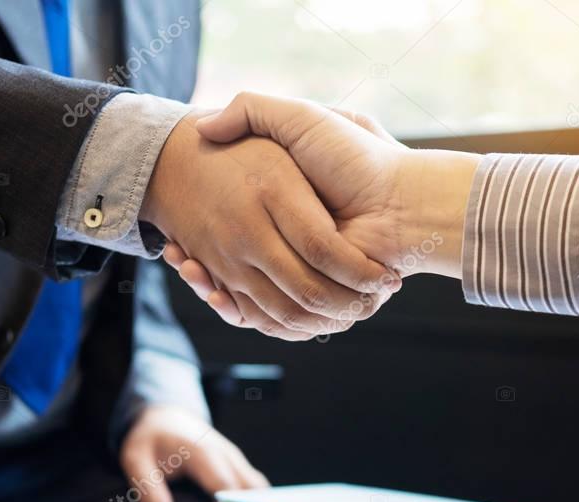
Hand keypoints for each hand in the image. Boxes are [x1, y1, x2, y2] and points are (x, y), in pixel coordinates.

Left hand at [119, 404, 267, 501]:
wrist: (166, 416)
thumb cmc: (150, 439)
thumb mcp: (136, 459)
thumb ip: (148, 488)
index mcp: (202, 452)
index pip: (225, 486)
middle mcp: (226, 455)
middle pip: (249, 491)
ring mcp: (236, 460)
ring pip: (258, 490)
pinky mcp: (239, 467)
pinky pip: (254, 489)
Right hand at [163, 94, 477, 325]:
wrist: (402, 202)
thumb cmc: (354, 157)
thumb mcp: (298, 120)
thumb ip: (254, 111)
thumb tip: (203, 126)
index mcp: (284, 205)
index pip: (228, 220)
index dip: (199, 223)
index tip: (178, 221)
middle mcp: (287, 242)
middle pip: (227, 261)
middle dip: (198, 261)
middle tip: (176, 252)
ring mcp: (296, 271)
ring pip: (239, 291)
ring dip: (208, 284)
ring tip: (186, 263)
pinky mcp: (307, 297)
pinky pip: (260, 313)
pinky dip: (231, 307)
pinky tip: (209, 285)